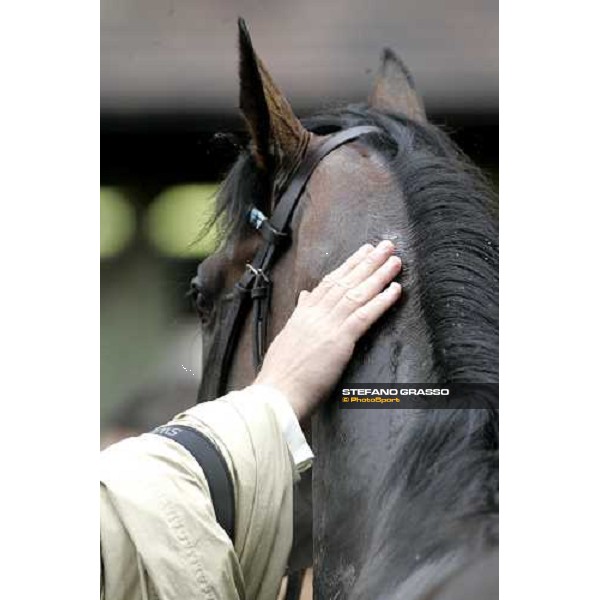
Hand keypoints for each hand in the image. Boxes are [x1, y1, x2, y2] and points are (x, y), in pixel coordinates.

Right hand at [255, 240, 401, 419]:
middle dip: (367, 261)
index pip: (329, 282)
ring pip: (357, 293)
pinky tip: (395, 289)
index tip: (363, 252)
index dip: (348, 265)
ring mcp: (328, 325)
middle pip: (346, 281)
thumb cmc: (281, 371)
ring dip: (378, 274)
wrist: (277, 390)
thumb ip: (299, 314)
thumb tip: (305, 296)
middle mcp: (316, 313)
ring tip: (395, 260)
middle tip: (386, 245)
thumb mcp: (287, 336)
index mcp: (304, 312)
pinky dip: (381, 301)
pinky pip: (364, 316)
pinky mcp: (339, 340)